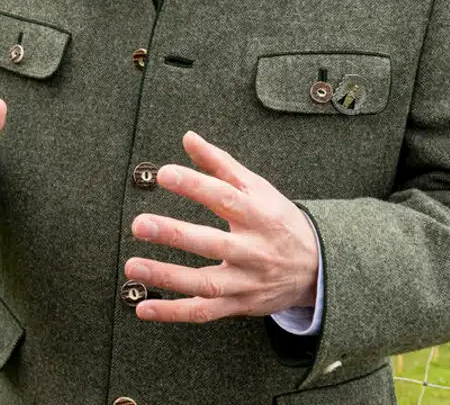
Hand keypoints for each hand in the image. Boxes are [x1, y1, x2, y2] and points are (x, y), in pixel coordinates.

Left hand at [125, 130, 317, 322]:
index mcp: (259, 216)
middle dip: (175, 234)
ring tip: (132, 266)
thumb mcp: (258, 188)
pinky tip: (143, 307)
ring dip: (167, 277)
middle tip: (139, 224)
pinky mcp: (239, 305)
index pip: (225, 198)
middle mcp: (254, 251)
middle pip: (213, 243)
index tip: (164, 174)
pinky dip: (172, 312)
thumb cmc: (278, 220)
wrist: (317, 269)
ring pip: (206, 283)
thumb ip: (220, 164)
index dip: (194, 185)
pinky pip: (203, 312)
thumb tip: (187, 138)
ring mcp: (247, 282)